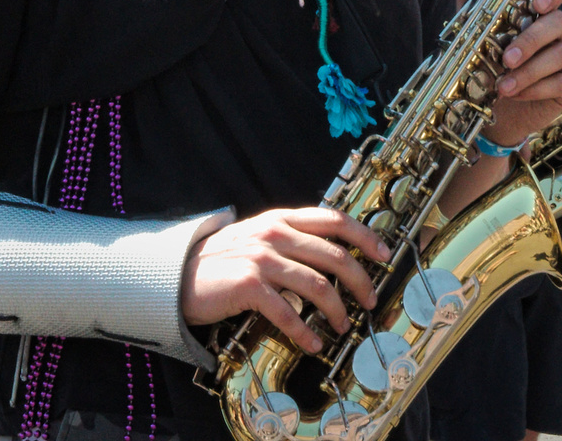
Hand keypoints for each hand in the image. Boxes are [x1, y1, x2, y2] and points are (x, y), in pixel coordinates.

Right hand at [181, 208, 392, 353]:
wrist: (177, 275)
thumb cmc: (222, 260)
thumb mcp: (258, 236)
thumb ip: (290, 238)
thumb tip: (331, 254)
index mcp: (282, 219)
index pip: (334, 220)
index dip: (364, 236)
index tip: (383, 254)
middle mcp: (275, 234)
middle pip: (334, 255)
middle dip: (359, 281)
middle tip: (369, 300)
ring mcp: (262, 258)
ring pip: (317, 285)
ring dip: (337, 310)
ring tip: (343, 326)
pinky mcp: (249, 285)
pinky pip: (288, 312)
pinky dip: (305, 331)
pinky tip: (313, 342)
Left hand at [484, 0, 561, 146]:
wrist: (487, 105)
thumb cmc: (486, 58)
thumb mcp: (473, 26)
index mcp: (539, 9)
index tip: (539, 2)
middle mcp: (556, 30)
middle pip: (560, 21)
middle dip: (533, 39)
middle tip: (508, 57)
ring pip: (561, 53)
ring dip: (530, 70)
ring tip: (503, 85)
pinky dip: (537, 88)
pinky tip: (517, 93)